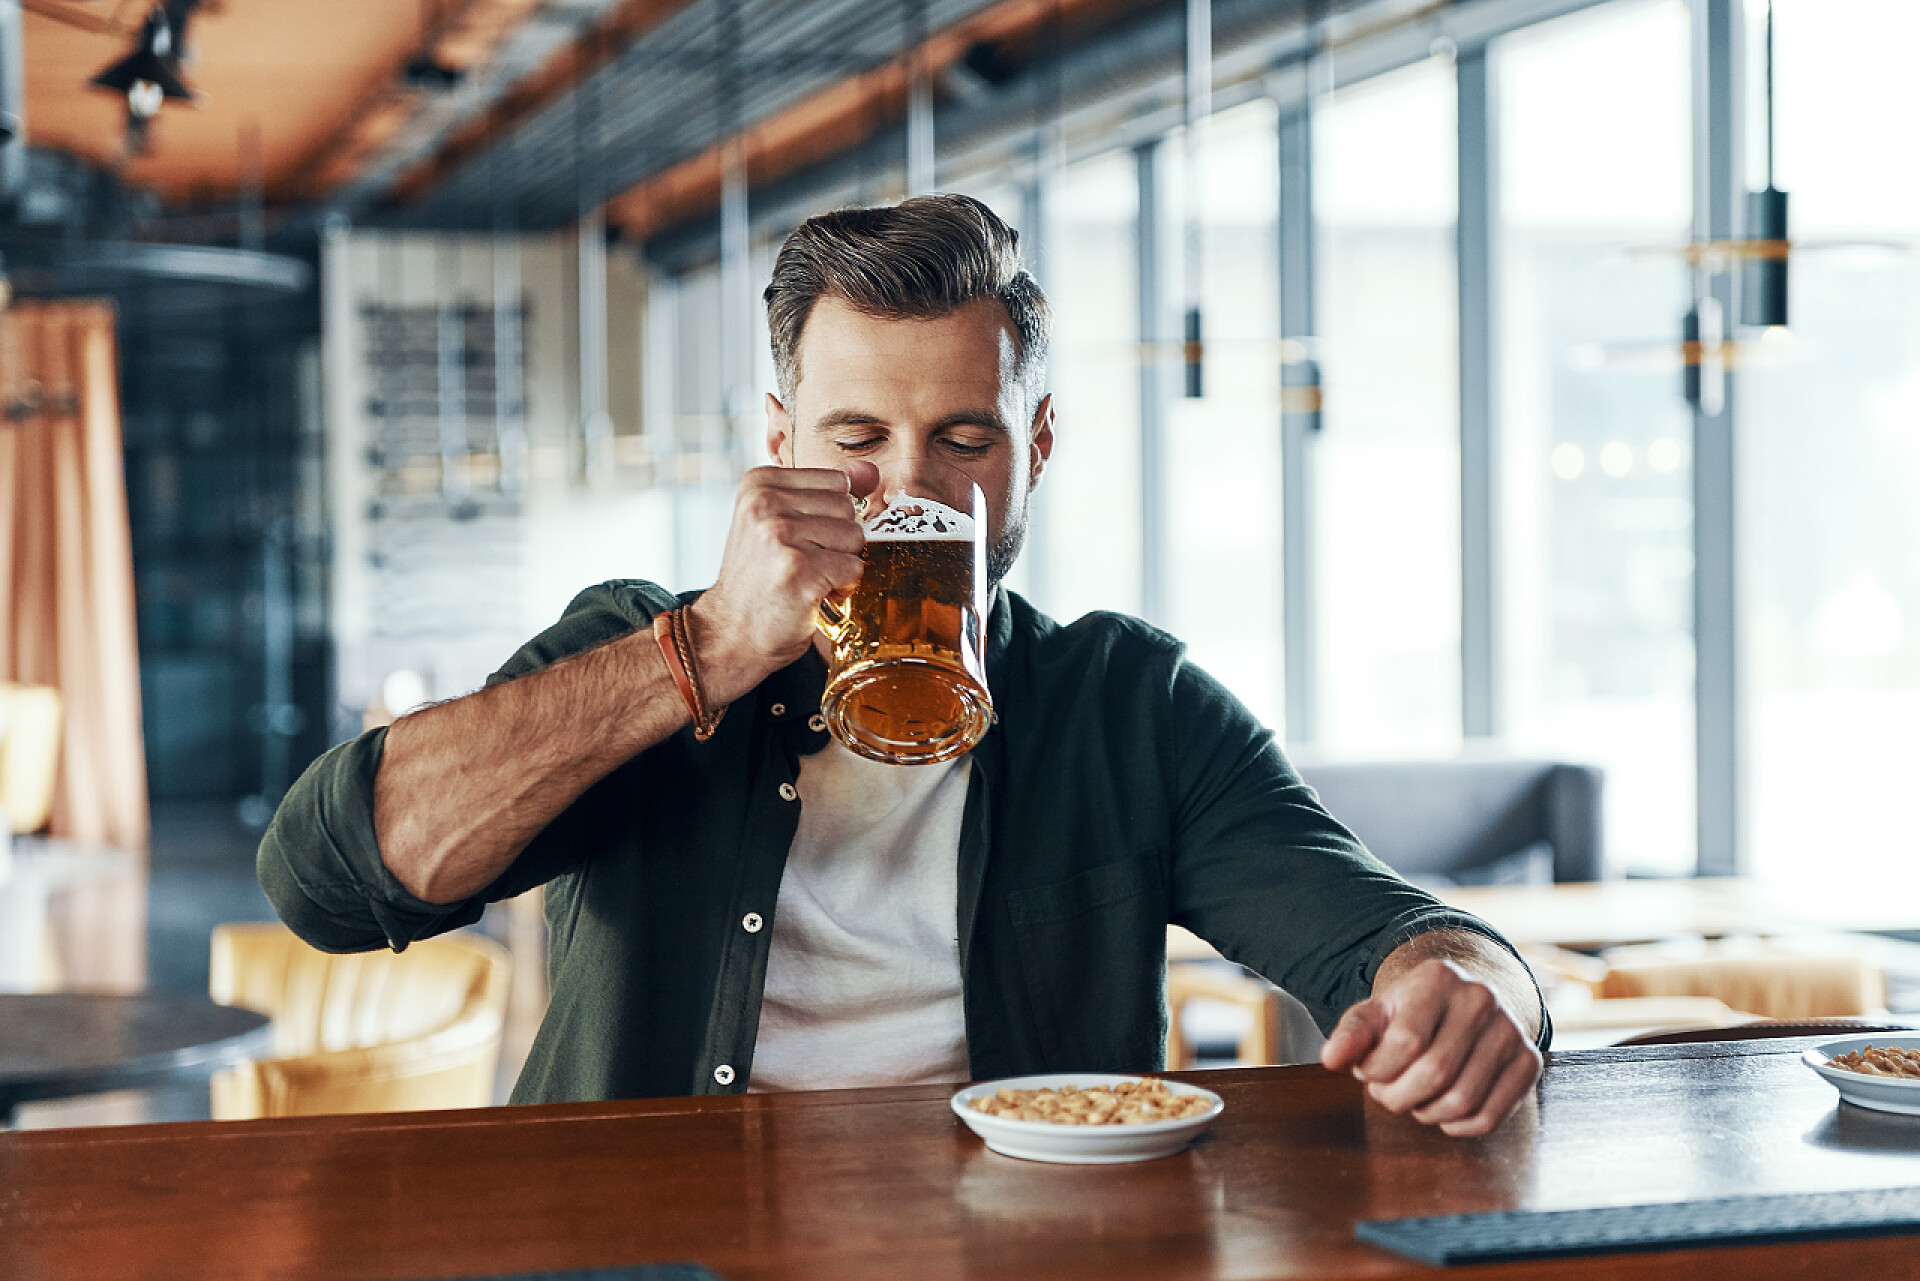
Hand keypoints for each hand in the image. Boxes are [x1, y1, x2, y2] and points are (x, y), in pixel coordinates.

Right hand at [688, 462, 878, 703]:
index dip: (829, 517)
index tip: (799, 539)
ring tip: (806, 578)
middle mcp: (766, 502)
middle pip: (848, 508)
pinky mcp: (799, 569)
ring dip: (839, 565)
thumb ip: (826, 492)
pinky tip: (811, 595)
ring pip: (855, 537)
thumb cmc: (760, 579)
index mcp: (760, 483)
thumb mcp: (782, 522)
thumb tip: (870, 471)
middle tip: (802, 563)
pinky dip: (842, 588)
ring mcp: (781, 535)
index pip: (837, 481)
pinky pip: (853, 568)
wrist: (730, 634)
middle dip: (837, 541)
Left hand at [1320, 957, 1541, 1137]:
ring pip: (1462, 1100)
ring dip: (1426, 1113)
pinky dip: (1458, 1127)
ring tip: (1413, 1098)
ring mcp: (1510, 1030)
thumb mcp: (1377, 1013)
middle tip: (1386, 1093)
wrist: (1464, 1003)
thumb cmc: (1411, 1012)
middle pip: (1435, 1074)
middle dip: (1399, 1096)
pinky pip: (1490, 1116)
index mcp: (1438, 978)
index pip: (1405, 1041)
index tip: (1368, 1071)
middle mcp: (1481, 999)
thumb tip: (1332, 1058)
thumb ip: (1352, 1034)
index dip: (1378, 1070)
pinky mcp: (1529, 1062)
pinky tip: (1442, 1112)